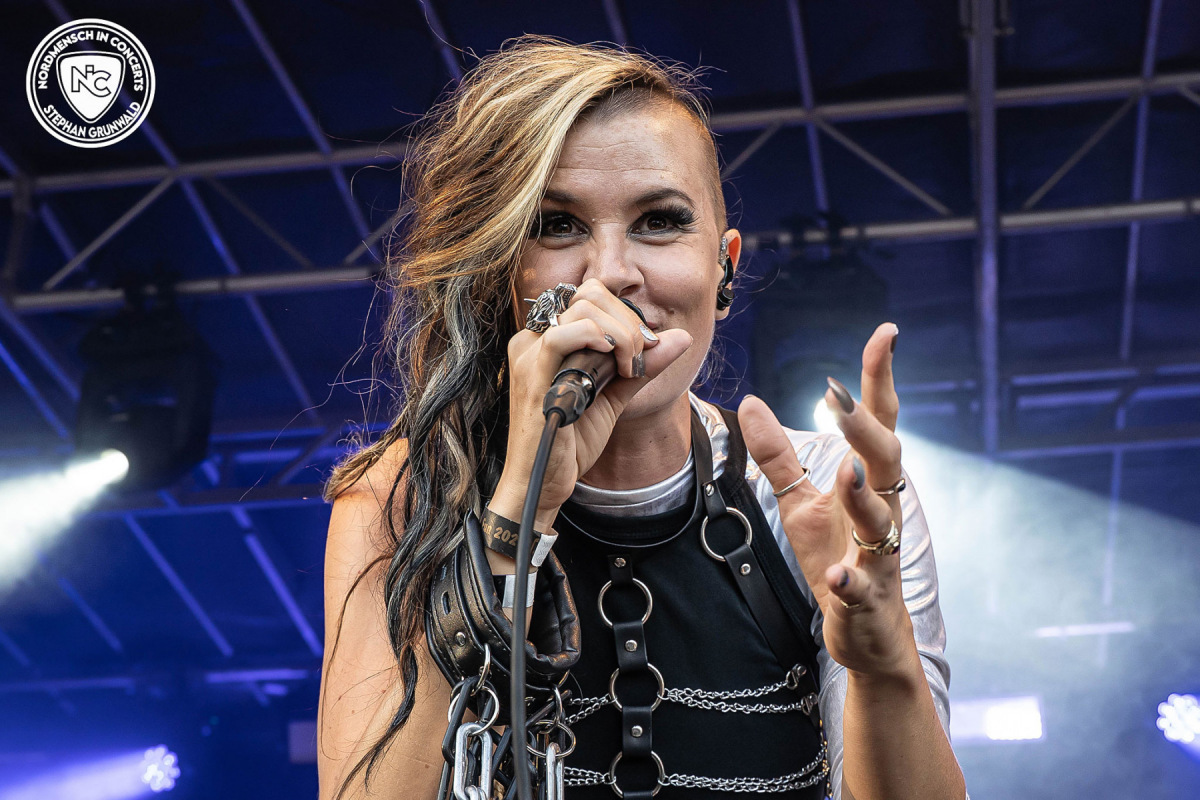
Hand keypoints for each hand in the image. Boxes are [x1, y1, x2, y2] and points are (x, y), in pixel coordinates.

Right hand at [491, 279, 692, 526]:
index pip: (591, 295)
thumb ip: (643, 366)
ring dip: (620, 333)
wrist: (544, 482)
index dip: (625, 315)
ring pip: (581, 308)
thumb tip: (681, 337)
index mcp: (548, 338)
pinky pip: (562, 335)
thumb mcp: (615, 396)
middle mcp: (534, 338)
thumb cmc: (571, 441)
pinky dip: (596, 339)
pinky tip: (612, 362)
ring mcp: (529, 354)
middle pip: (589, 294)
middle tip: (640, 361)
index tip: (644, 350)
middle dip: (628, 322)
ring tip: (629, 368)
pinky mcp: (531, 374)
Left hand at [739, 322, 915, 676]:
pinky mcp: (867, 598)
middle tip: (841, 399)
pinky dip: (850, 580)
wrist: (867, 634)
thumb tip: (749, 402)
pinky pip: (861, 587)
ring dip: (862, 498)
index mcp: (869, 483)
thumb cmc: (837, 558)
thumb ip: (778, 456)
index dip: (879, 380)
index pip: (878, 423)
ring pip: (880, 521)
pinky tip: (836, 576)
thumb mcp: (801, 504)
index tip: (885, 332)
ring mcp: (877, 556)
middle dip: (866, 430)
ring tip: (848, 472)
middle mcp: (881, 511)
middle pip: (887, 461)